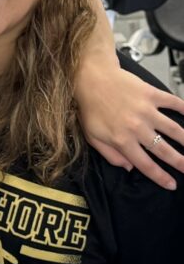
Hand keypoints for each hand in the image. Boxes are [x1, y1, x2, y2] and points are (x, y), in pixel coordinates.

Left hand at [78, 68, 183, 189]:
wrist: (91, 78)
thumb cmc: (90, 108)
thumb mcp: (93, 137)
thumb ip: (111, 155)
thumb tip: (130, 167)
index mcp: (122, 140)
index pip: (145, 164)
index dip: (160, 177)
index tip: (172, 184)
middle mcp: (137, 127)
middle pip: (164, 150)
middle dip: (180, 162)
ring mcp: (147, 110)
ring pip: (174, 128)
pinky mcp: (151, 94)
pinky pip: (173, 102)